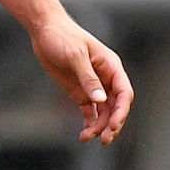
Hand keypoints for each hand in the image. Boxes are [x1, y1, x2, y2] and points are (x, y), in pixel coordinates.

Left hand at [29, 17, 134, 144]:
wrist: (44, 30)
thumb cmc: (62, 36)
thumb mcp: (75, 56)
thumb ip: (88, 78)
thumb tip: (101, 100)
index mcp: (111, 66)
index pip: (124, 93)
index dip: (122, 111)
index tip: (114, 124)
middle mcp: (106, 79)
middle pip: (116, 107)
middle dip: (112, 123)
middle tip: (104, 138)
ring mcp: (93, 86)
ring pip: (104, 112)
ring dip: (100, 126)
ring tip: (89, 137)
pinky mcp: (80, 92)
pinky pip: (90, 112)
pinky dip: (89, 124)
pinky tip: (84, 134)